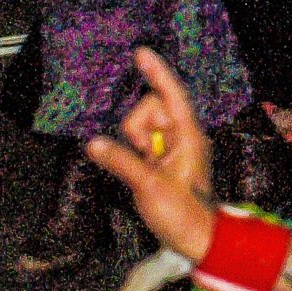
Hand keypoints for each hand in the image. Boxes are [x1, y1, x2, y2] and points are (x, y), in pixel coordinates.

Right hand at [83, 47, 219, 261]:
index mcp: (189, 135)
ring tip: (146, 167)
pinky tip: (139, 167)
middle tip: (145, 155)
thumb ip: (121, 161)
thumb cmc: (182, 214)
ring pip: (142, 125)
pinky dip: (132, 149)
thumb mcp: (149, 187)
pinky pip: (139, 142)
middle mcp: (183, 136)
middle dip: (138, 125)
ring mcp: (172, 148)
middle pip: (151, 107)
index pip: (171, 95)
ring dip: (134, 140)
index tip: (141, 52)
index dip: (156, 73)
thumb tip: (94, 144)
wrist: (197, 238)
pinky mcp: (161, 160)